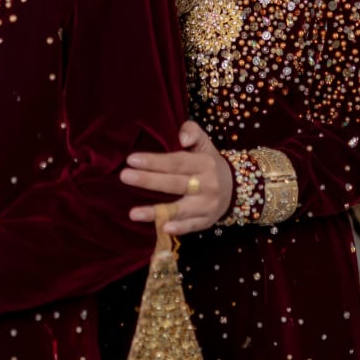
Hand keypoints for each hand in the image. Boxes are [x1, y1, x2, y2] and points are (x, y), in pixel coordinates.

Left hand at [121, 120, 233, 234]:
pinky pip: (191, 226)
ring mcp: (207, 205)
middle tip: (124, 176)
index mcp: (205, 163)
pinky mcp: (206, 221)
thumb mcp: (205, 143)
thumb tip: (182, 138)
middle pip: (175, 183)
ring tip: (133, 213)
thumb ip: (192, 131)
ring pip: (180, 209)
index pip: (177, 162)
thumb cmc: (209, 163)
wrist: (235, 189)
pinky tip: (162, 227)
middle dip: (148, 181)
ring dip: (156, 211)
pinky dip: (178, 228)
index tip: (131, 160)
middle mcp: (207, 185)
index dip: (154, 161)